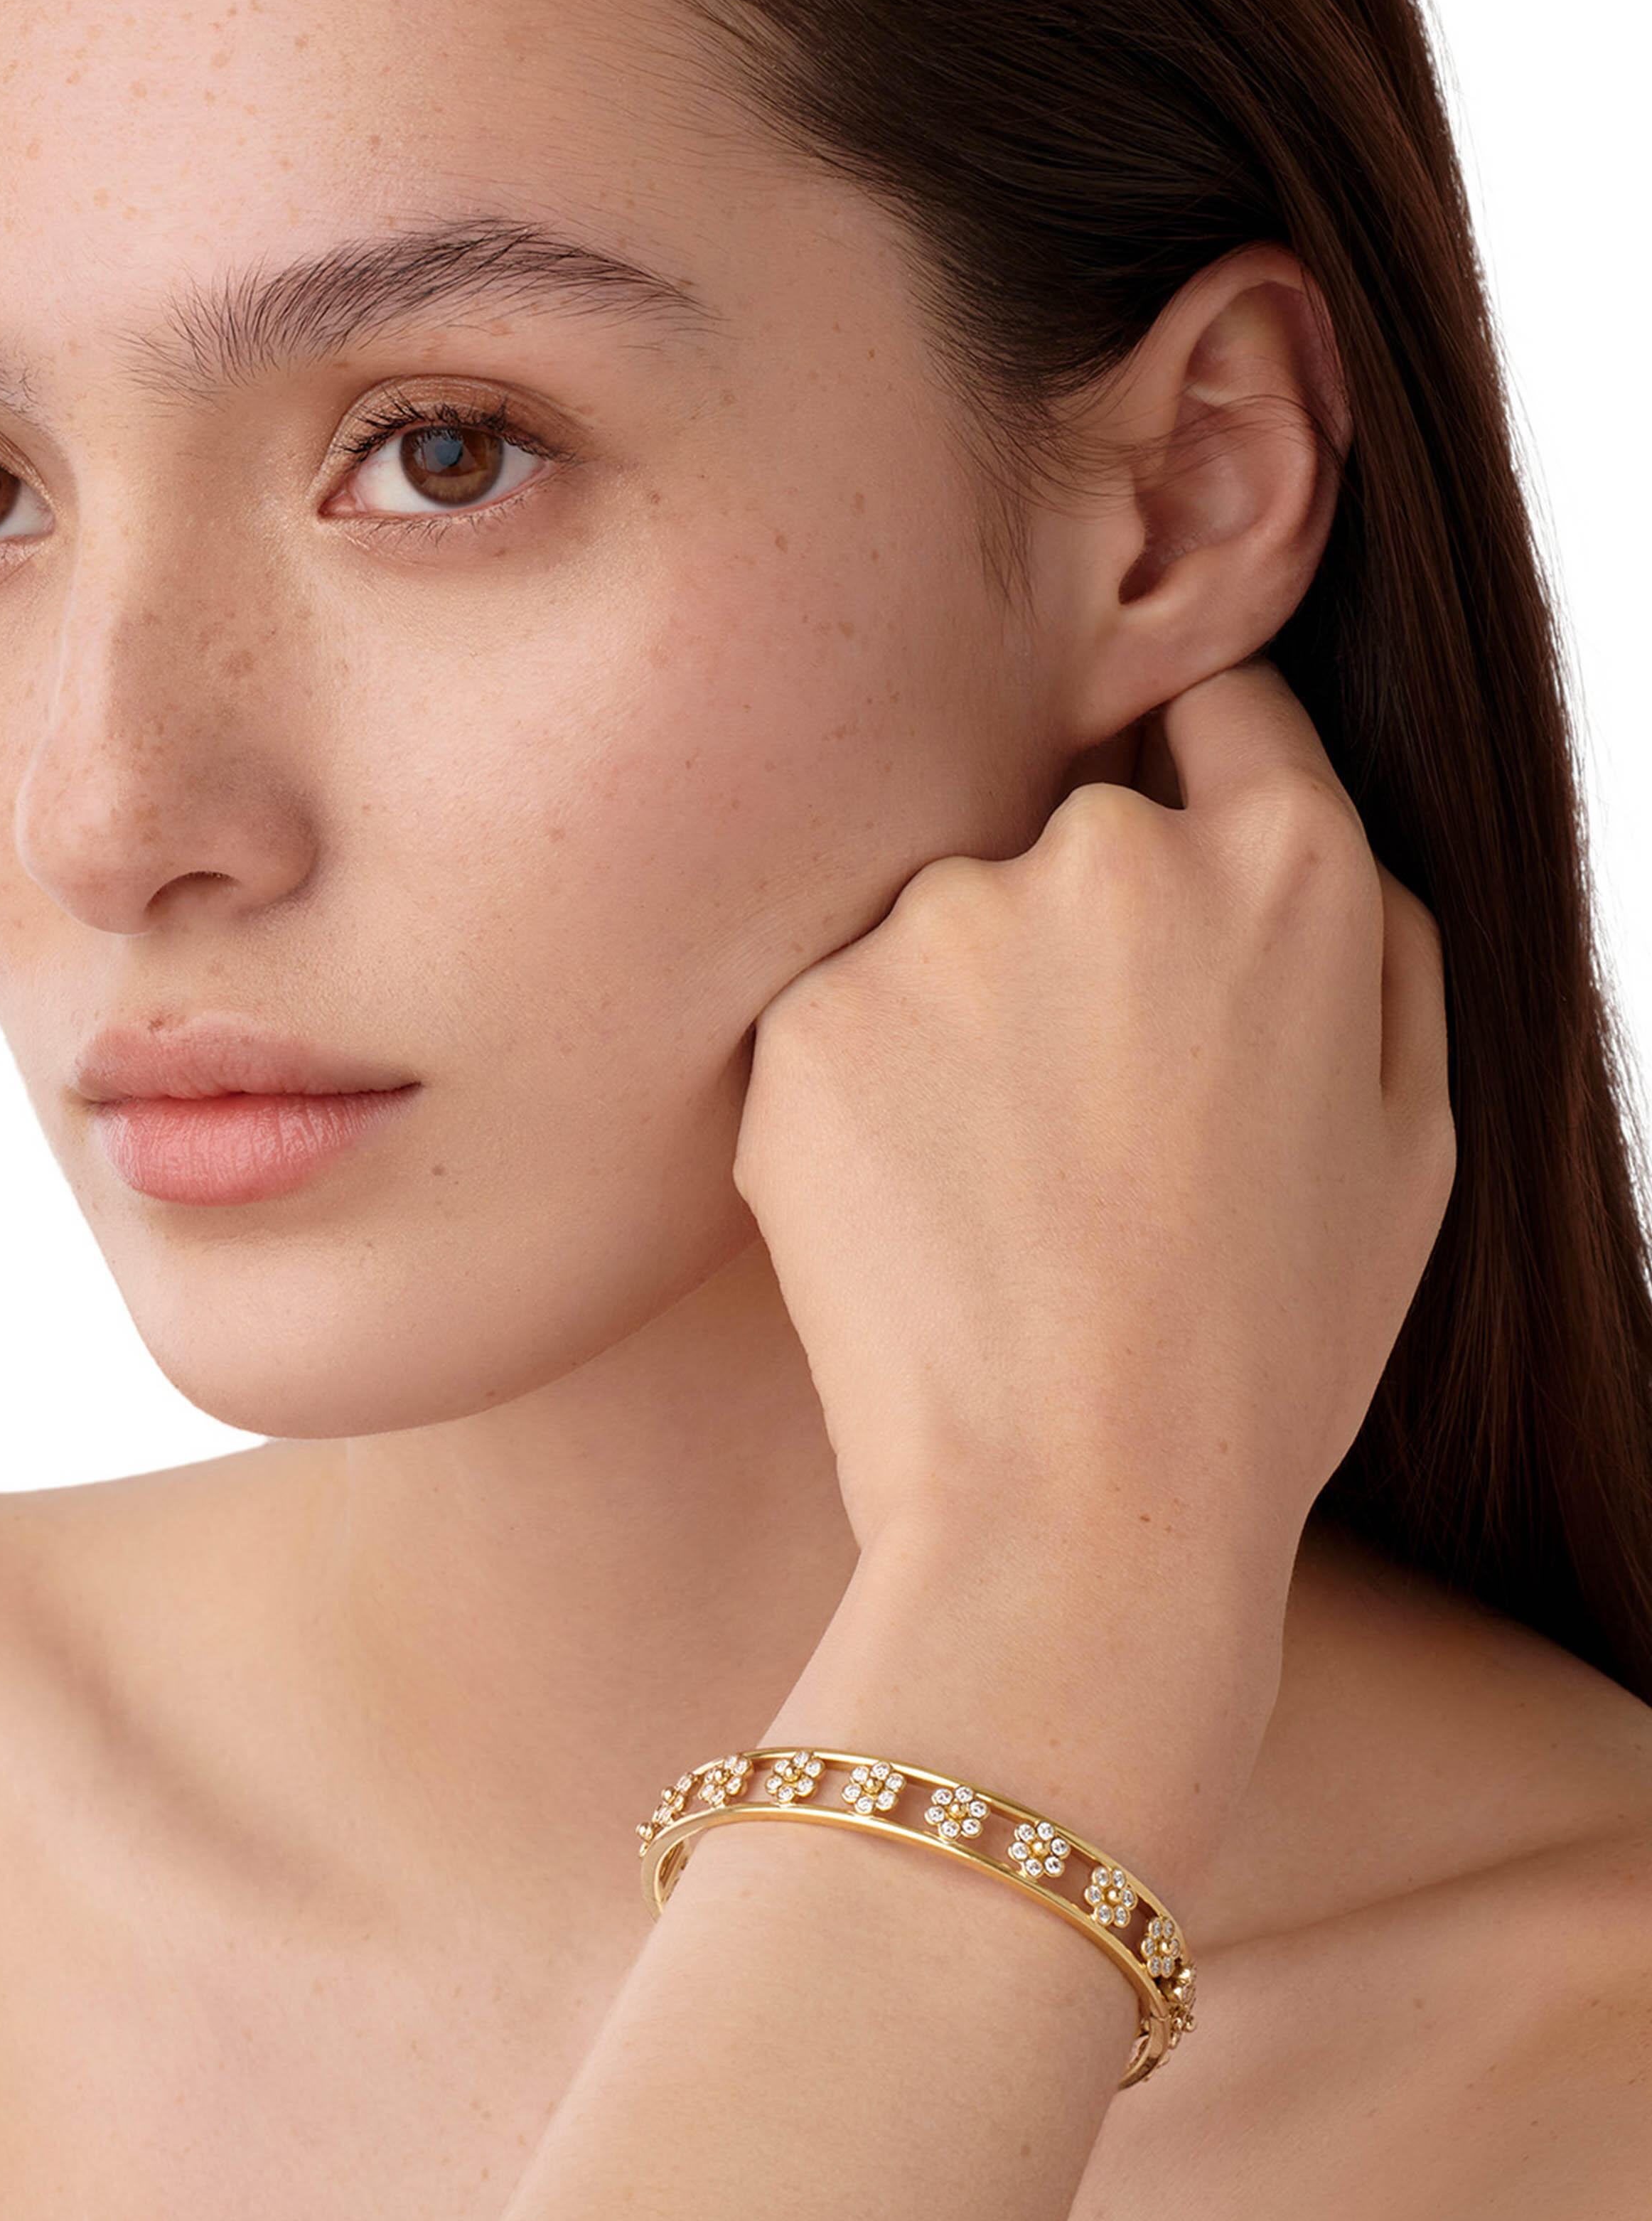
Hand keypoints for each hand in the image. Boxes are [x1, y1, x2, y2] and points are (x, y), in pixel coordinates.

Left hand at [733, 661, 1455, 1603]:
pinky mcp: (811, 1010)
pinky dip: (862, 1102)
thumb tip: (1287, 824)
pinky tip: (921, 1223)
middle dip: (1070, 945)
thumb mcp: (1408, 1141)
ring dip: (956, 1024)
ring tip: (1001, 1200)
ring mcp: (945, 925)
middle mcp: (1111, 856)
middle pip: (1064, 837)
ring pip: (939, 935)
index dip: (1191, 796)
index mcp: (1289, 869)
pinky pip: (836, 1021)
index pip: (1221, 712)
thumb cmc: (1262, 1349)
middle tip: (1088, 1132)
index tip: (1161, 900)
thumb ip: (1372, 943)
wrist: (1077, 1508)